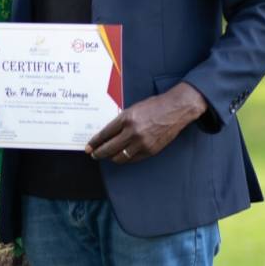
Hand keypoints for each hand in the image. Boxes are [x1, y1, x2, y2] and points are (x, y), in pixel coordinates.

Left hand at [87, 81, 207, 163]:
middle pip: (109, 148)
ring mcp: (142, 143)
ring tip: (108, 156)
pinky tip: (121, 157)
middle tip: (94, 155)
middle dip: (99, 153)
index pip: (104, 134)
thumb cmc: (155, 106)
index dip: (95, 143)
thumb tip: (108, 135)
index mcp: (126, 119)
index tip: (89, 147)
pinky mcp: (150, 150)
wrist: (175, 109)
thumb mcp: (133, 109)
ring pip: (120, 157)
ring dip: (111, 158)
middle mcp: (132, 132)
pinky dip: (125, 159)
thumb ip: (121, 121)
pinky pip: (132, 159)